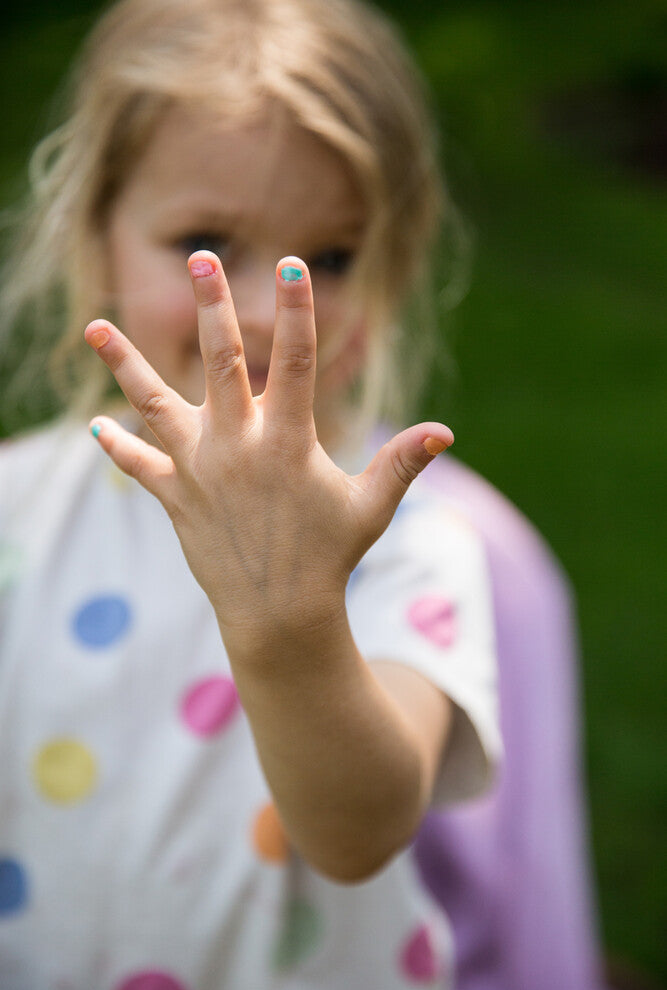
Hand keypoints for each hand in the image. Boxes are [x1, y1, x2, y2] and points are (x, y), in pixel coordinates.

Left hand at [85, 252, 452, 641]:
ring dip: (124, 363)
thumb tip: (445, 432)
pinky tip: (95, 429)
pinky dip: (118, 446)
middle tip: (199, 256)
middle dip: (211, 306)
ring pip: (154, 404)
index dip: (296, 312)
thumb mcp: (371, 507)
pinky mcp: (174, 496)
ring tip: (93, 325)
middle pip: (220, 362)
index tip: (291, 265)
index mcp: (286, 443)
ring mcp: (198, 469)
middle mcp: (236, 447)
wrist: (278, 616)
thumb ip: (402, 462)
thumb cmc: (331, 557)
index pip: (293, 363)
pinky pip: (139, 464)